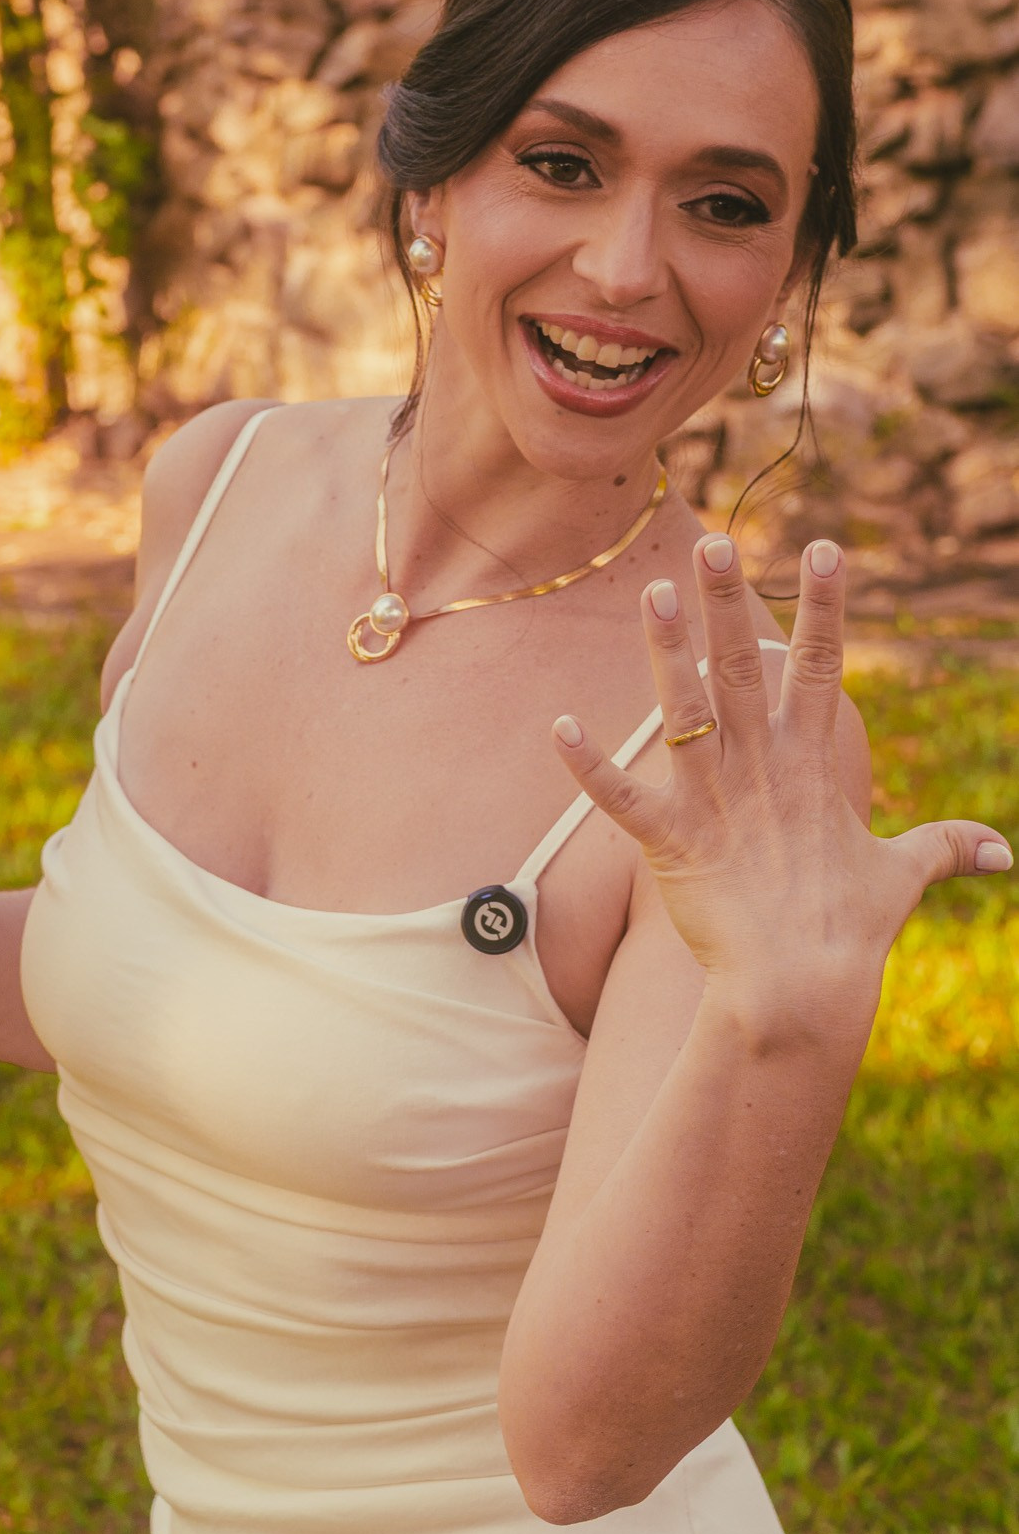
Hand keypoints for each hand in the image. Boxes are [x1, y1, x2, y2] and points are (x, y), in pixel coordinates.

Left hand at [552, 535, 1012, 1043]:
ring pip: (684, 710)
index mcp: (811, 760)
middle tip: (712, 541)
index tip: (823, 545)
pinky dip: (588, 766)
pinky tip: (558, 727)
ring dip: (666, 652)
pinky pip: (622, 797)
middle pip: (745, 665)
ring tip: (652, 593)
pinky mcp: (671, 841)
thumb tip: (1003, 853)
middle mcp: (762, 766)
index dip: (826, 604)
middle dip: (729, 601)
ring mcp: (715, 800)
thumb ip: (944, 847)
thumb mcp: (902, 875)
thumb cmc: (850, 931)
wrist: (801, 993)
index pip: (824, 663)